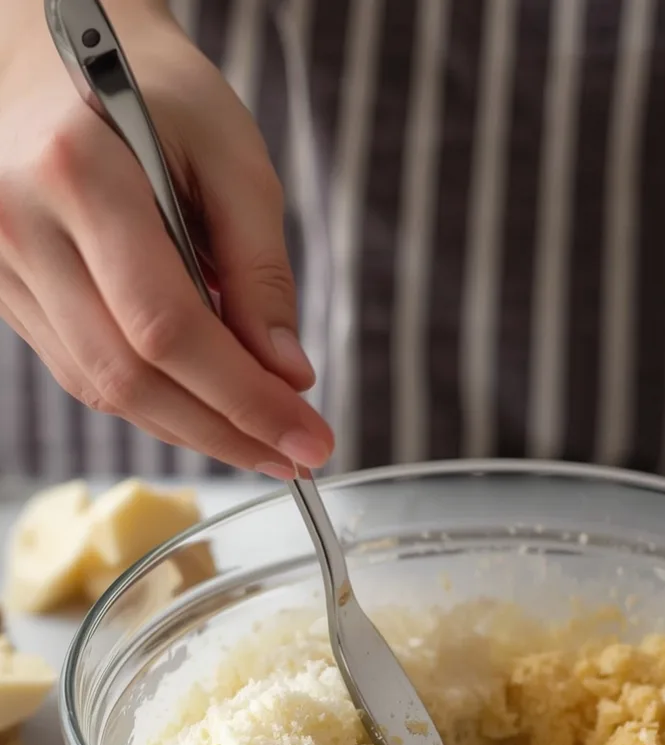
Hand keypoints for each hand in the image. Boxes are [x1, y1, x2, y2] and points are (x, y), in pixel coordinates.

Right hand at [0, 0, 332, 476]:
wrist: (49, 42)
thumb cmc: (150, 85)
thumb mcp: (230, 153)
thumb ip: (260, 270)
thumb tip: (288, 377)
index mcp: (78, 173)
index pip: (166, 328)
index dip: (243, 401)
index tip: (310, 438)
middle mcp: (19, 223)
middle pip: (127, 377)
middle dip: (222, 433)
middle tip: (295, 457)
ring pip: (100, 388)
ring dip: (189, 429)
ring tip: (262, 440)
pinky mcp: (1, 288)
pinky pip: (80, 370)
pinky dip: (151, 401)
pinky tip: (205, 406)